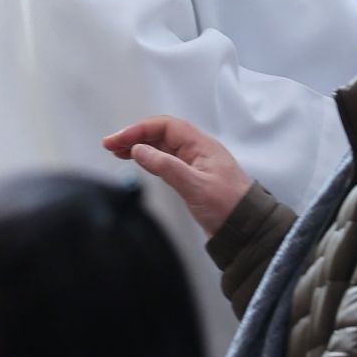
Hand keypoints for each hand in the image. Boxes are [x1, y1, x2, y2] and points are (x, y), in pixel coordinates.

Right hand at [104, 116, 250, 237]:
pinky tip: (137, 161)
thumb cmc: (229, 207)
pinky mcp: (191, 177)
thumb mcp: (195, 186)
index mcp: (201, 145)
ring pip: (161, 146)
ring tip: (116, 151)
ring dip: (139, 146)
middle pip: (160, 134)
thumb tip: (139, 150)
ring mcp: (194, 163)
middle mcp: (197, 150)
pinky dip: (148, 158)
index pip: (165, 126)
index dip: (139, 129)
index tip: (118, 140)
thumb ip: (166, 166)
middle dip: (134, 136)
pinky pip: (165, 160)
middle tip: (109, 145)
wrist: (247, 230)